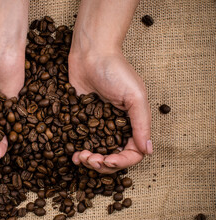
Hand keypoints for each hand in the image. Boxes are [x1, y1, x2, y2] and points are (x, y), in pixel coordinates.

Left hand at [69, 51, 151, 173]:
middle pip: (113, 158)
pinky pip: (81, 142)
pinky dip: (78, 152)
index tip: (107, 160)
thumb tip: (148, 150)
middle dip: (102, 164)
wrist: (90, 55)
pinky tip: (72, 154)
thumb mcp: (135, 96)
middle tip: (90, 160)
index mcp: (132, 124)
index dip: (121, 162)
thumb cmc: (116, 71)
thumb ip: (142, 123)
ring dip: (89, 161)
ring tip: (80, 157)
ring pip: (96, 154)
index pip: (132, 153)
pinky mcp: (82, 120)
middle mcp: (116, 128)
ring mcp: (98, 126)